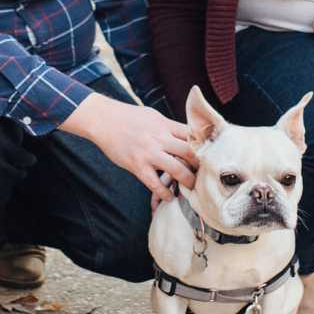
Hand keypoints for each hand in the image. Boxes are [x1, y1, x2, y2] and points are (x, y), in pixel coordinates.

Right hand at [61, 93, 197, 204]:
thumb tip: (184, 135)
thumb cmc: (128, 117)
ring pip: (177, 169)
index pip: (192, 135)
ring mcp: (149, 153)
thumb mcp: (153, 116)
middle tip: (206, 174)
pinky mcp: (137, 165)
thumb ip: (168, 127)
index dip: (203, 146)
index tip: (210, 155)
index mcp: (165, 125)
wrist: (103, 120)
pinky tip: (169, 197)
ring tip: (192, 188)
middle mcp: (160, 138)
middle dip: (200, 165)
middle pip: (190, 153)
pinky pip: (155, 183)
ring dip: (187, 181)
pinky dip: (164, 193)